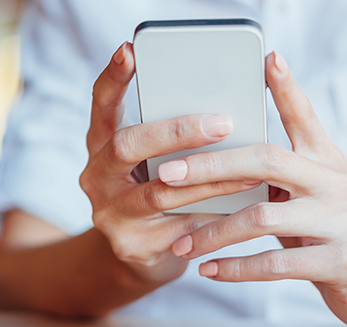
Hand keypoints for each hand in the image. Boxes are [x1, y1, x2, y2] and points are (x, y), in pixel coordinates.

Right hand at [81, 42, 261, 283]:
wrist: (139, 255)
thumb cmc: (156, 191)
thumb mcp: (152, 161)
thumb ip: (170, 139)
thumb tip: (226, 108)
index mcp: (100, 145)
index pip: (101, 104)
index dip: (114, 77)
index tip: (130, 51)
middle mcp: (97, 176)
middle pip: (127, 146)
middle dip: (176, 132)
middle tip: (222, 123)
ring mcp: (110, 214)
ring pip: (161, 192)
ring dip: (209, 180)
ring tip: (250, 172)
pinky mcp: (132, 246)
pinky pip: (180, 228)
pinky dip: (213, 218)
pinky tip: (243, 212)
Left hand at [167, 52, 346, 326]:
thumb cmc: (318, 225)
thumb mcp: (303, 190)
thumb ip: (271, 168)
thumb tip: (210, 146)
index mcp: (324, 160)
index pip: (303, 117)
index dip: (287, 89)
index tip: (267, 59)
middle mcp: (335, 183)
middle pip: (265, 161)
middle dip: (209, 166)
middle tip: (165, 176)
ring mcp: (340, 222)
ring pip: (261, 217)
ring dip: (212, 232)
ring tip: (181, 244)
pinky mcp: (339, 262)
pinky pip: (274, 263)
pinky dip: (235, 268)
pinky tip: (207, 270)